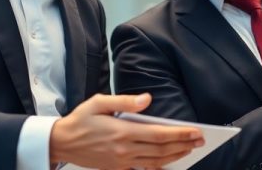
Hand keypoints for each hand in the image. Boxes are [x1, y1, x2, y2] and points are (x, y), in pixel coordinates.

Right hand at [49, 93, 203, 168]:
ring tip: (190, 149)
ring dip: (176, 155)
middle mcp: (125, 149)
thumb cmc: (80, 120)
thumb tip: (147, 99)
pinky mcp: (118, 168)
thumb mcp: (99, 102)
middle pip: (162, 150)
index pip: (159, 134)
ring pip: (156, 161)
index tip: (196, 131)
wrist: (61, 143)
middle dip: (184, 144)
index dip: (180, 134)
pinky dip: (159, 166)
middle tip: (200, 140)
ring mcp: (122, 161)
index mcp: (122, 131)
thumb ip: (124, 101)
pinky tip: (168, 161)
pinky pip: (144, 168)